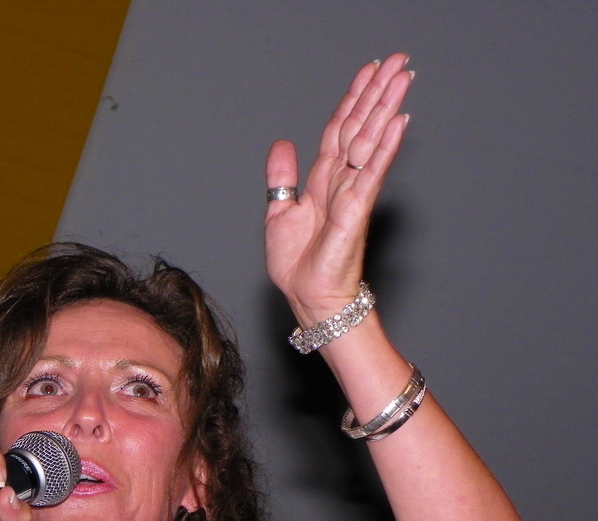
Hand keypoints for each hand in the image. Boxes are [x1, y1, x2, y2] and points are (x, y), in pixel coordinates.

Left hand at [265, 53, 412, 328]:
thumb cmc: (299, 265)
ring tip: (403, 77)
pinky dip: (384, 147)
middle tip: (399, 61)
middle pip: (361, 127)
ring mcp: (352, 194)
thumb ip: (282, 177)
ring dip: (386, 108)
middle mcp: (342, 182)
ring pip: (370, 142)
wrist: (308, 296)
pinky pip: (371, 173)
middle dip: (378, 93)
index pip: (340, 129)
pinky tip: (397, 123)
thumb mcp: (280, 212)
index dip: (353, 99)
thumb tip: (282, 143)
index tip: (369, 72)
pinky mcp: (356, 211)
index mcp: (324, 180)